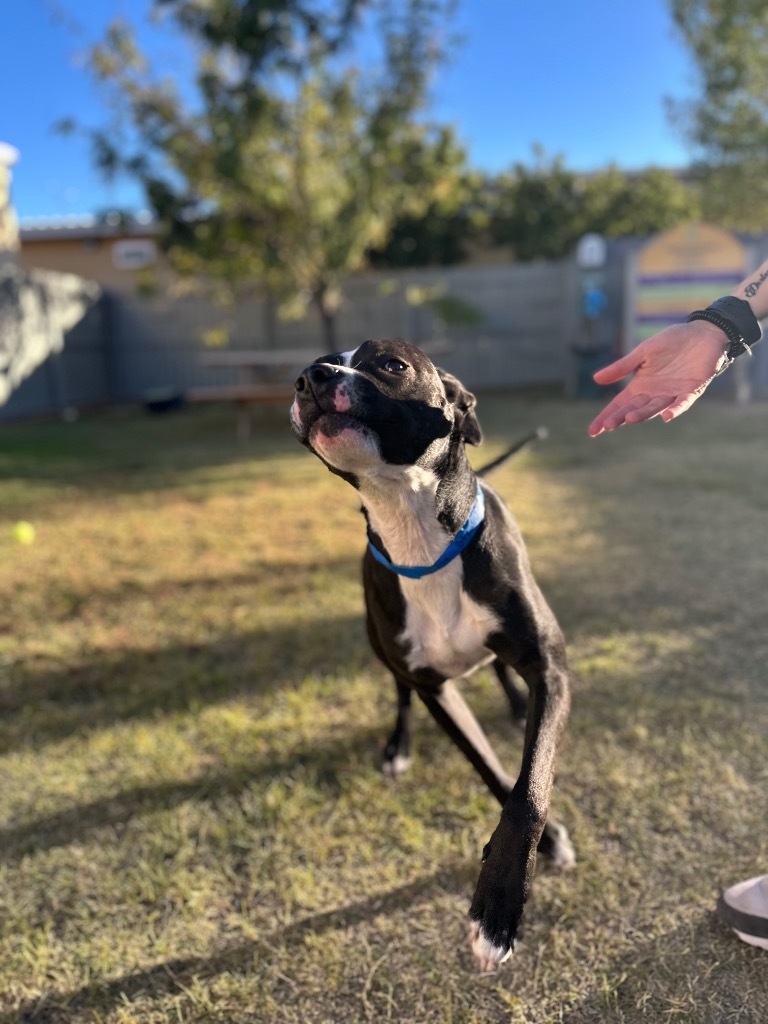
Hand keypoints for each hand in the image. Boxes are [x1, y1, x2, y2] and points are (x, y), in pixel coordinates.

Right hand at [587, 322, 728, 435]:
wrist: (701, 334)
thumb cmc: (671, 342)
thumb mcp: (643, 352)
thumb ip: (622, 367)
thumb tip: (596, 379)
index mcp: (640, 385)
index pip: (620, 404)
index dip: (606, 416)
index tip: (593, 430)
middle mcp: (654, 394)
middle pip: (634, 409)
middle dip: (620, 418)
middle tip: (608, 425)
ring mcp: (672, 394)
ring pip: (654, 408)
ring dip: (642, 414)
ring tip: (629, 419)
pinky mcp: (691, 390)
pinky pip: (682, 403)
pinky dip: (675, 410)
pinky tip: (666, 416)